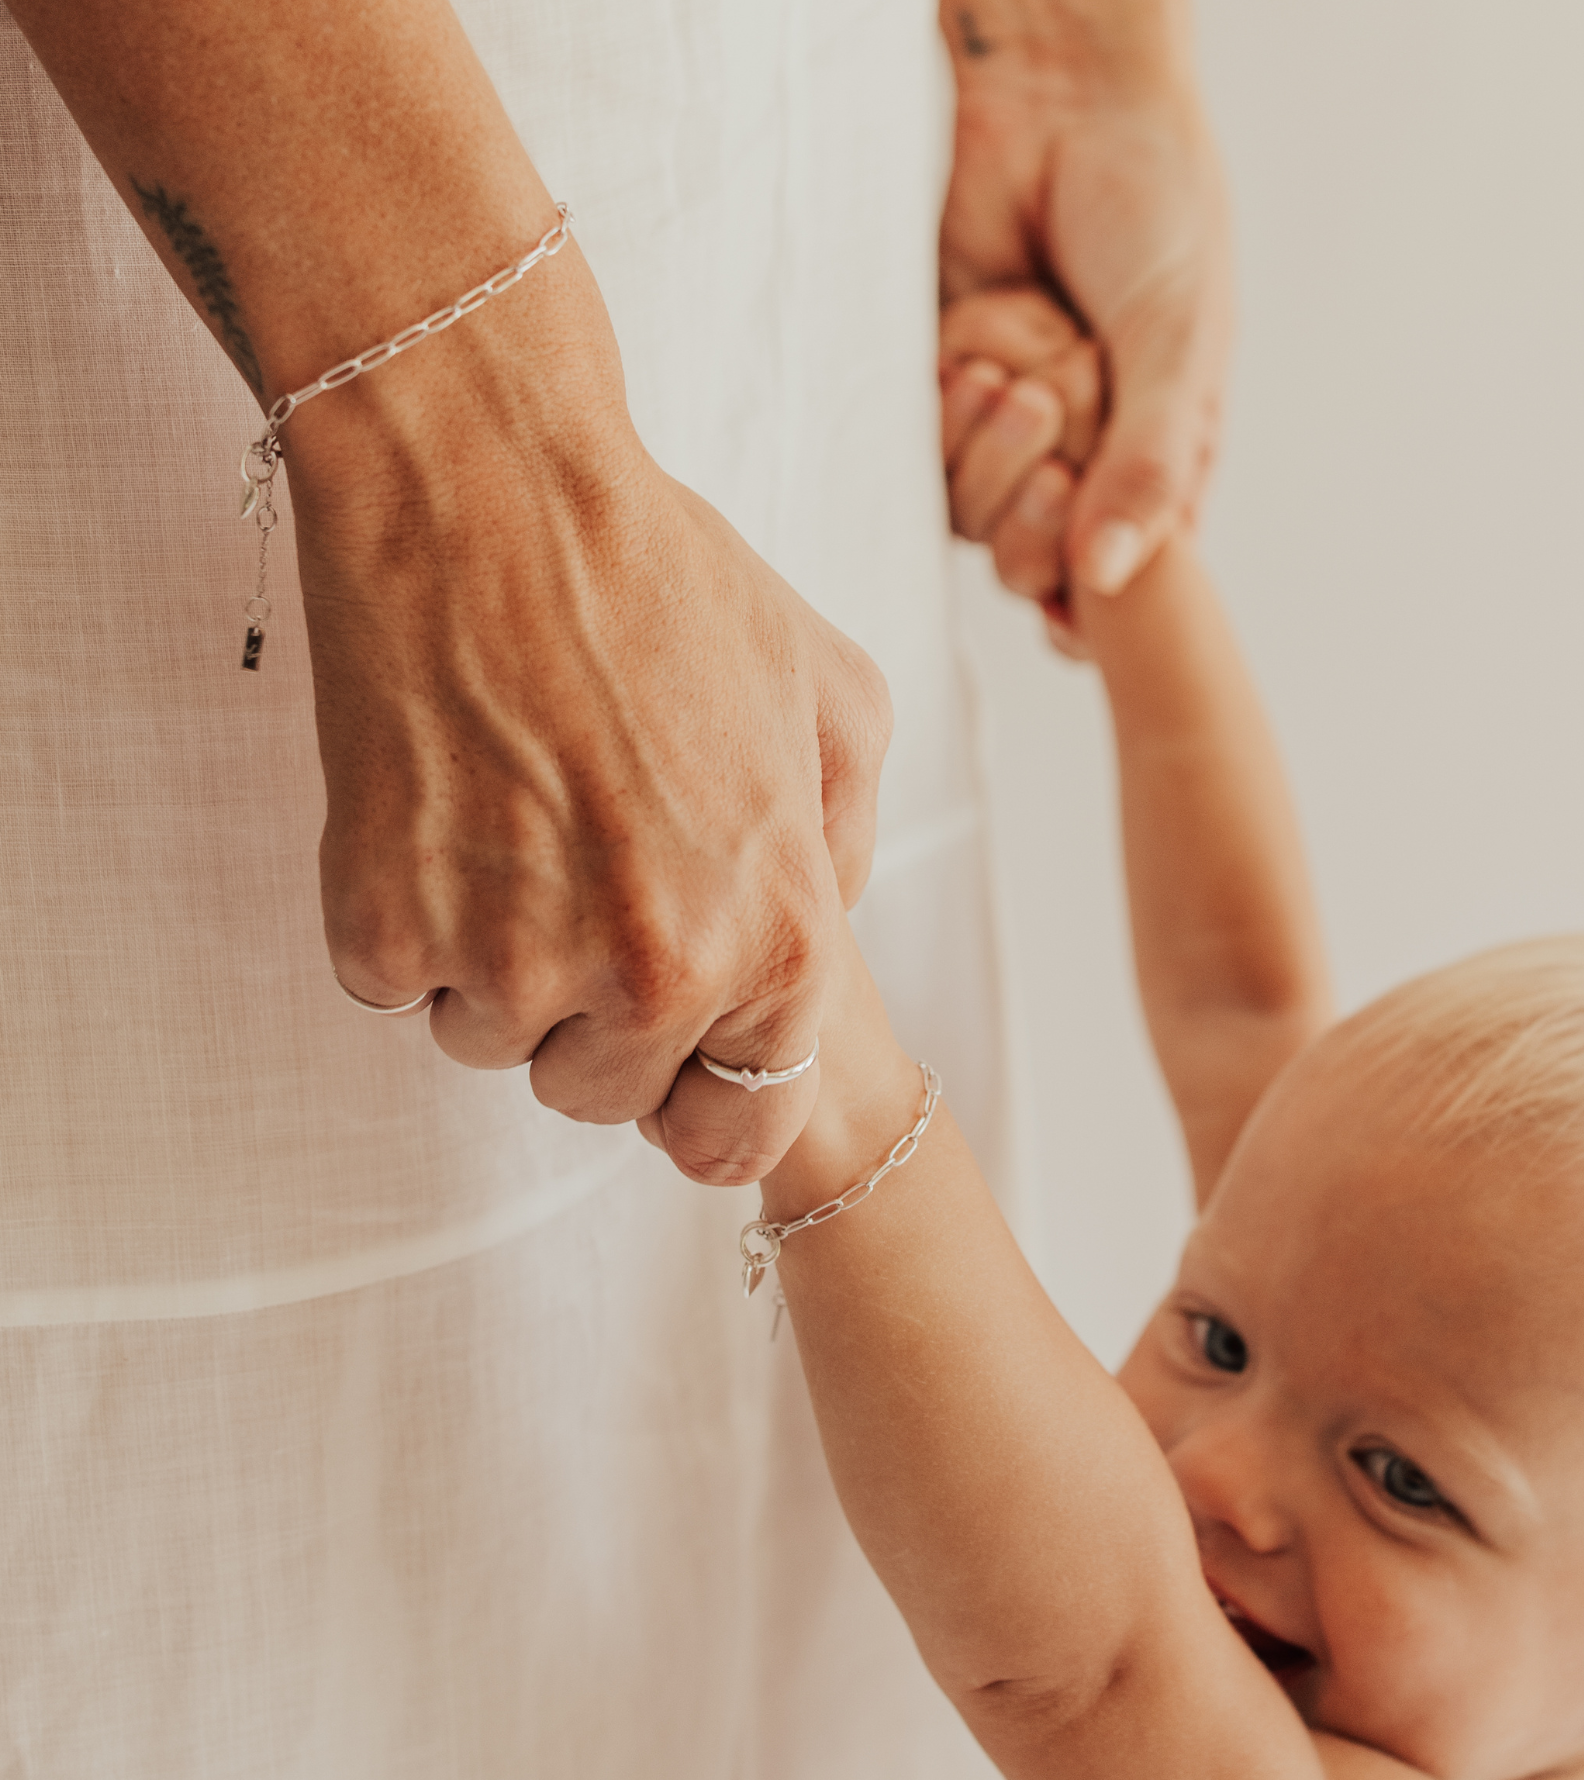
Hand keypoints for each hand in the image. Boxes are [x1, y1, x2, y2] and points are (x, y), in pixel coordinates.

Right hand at [288, 254, 890, 1187]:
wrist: (485, 484)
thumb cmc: (661, 578)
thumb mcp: (833, 696)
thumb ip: (844, 846)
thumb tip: (819, 928)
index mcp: (778, 941)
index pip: (736, 1138)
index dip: (700, 1098)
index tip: (668, 1060)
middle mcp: (654, 975)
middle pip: (603, 1094)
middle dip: (590, 1011)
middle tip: (575, 871)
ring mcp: (512, 964)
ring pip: (492, 1041)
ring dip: (493, 960)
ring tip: (508, 813)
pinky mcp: (385, 931)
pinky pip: (395, 987)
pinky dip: (402, 914)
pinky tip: (435, 801)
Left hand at [940, 1, 1230, 639]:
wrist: (1065, 100)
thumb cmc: (1151, 208)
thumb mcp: (1176, 344)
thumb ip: (1147, 467)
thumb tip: (1106, 581)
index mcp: (1155, 468)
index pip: (1120, 592)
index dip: (1092, 602)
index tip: (1079, 572)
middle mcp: (1078, 465)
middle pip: (1031, 567)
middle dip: (1035, 514)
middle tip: (1056, 427)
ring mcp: (1002, 437)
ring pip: (971, 521)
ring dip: (992, 451)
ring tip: (1027, 359)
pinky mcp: (937, 397)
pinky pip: (922, 460)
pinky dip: (949, 410)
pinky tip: (980, 341)